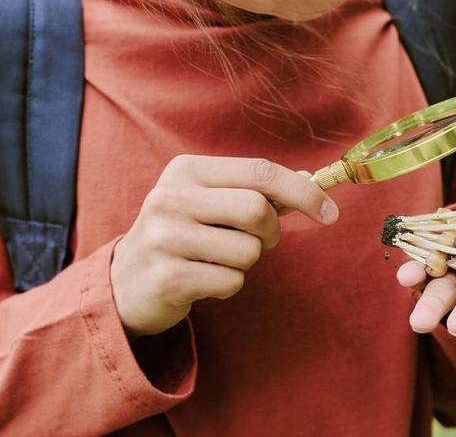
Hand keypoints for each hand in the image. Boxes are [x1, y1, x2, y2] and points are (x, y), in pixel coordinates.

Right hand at [111, 155, 338, 338]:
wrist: (125, 282)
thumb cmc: (181, 236)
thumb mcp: (206, 201)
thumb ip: (252, 190)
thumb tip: (312, 185)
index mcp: (185, 170)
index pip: (260, 171)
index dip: (302, 191)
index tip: (330, 212)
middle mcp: (170, 198)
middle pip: (258, 210)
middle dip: (270, 233)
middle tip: (258, 242)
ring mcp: (166, 238)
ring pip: (248, 251)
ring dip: (245, 263)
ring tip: (216, 260)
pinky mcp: (168, 277)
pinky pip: (230, 281)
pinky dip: (227, 285)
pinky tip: (202, 280)